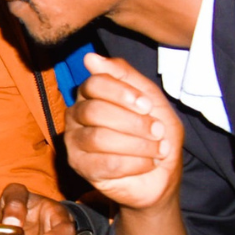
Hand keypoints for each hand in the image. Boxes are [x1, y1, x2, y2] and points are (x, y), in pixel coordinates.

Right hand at [64, 54, 183, 212]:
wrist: (160, 176)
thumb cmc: (155, 135)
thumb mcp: (152, 101)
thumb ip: (126, 77)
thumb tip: (90, 58)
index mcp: (92, 94)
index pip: (94, 83)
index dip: (122, 93)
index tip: (146, 106)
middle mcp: (76, 114)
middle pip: (94, 111)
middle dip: (133, 123)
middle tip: (157, 131)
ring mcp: (74, 141)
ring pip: (99, 138)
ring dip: (138, 145)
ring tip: (157, 150)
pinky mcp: (79, 166)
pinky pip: (105, 163)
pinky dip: (135, 164)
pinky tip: (147, 163)